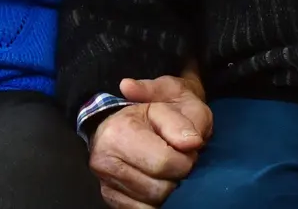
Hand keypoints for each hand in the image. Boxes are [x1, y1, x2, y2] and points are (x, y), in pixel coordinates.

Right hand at [88, 75, 213, 208]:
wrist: (130, 115)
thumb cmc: (156, 106)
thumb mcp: (170, 98)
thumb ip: (181, 122)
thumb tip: (192, 143)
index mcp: (119, 131)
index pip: (165, 162)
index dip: (186, 159)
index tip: (187, 149)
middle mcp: (105, 160)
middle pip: (160, 188)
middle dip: (178, 176)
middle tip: (179, 159)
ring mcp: (105, 181)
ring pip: (152, 203)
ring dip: (168, 189)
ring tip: (168, 169)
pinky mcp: (109, 197)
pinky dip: (155, 201)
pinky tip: (158, 182)